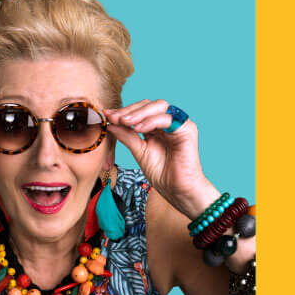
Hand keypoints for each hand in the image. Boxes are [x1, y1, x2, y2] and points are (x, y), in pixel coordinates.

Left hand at [108, 99, 216, 214]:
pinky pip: (168, 119)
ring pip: (159, 106)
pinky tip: (138, 129)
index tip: (107, 116)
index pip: (141, 111)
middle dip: (130, 110)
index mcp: (158, 127)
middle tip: (114, 118)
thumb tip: (110, 123)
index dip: (124, 111)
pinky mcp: (187, 130)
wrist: (176, 189)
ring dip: (139, 113)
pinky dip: (151, 121)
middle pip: (150, 104)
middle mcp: (170, 123)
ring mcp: (179, 125)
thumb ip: (127, 136)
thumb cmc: (162, 173)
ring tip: (124, 122)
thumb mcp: (139, 151)